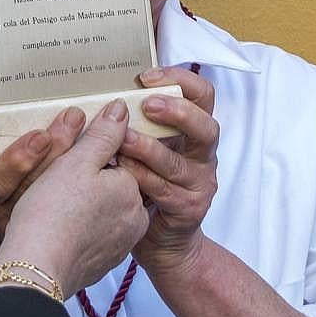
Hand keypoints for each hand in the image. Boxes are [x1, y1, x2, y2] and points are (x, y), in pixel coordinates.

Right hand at [0, 100, 148, 297]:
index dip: (92, 155)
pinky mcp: (105, 262)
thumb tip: (122, 109)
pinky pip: (98, 235)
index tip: (70, 159)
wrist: (36, 269)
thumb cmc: (51, 212)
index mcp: (132, 187)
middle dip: (92, 180)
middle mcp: (136, 217)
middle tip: (59, 182)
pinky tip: (61, 227)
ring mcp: (122, 244)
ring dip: (88, 204)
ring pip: (107, 210)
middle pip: (114, 185)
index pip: (120, 158)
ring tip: (57, 204)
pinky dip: (83, 229)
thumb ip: (102, 134)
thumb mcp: (75, 161)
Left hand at [117, 65, 219, 274]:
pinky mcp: (189, 209)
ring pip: (178, 162)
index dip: (179, 80)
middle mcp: (202, 156)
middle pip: (206, 126)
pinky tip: (122, 169)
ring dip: (149, 147)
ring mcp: (199, 184)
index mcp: (193, 132)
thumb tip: (109, 89)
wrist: (162, 240)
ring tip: (123, 138)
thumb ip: (138, 120)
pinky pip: (165, 190)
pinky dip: (141, 177)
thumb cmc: (147, 183)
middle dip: (177, 112)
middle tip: (147, 104)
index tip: (147, 76)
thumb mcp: (146, 147)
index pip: (202, 95)